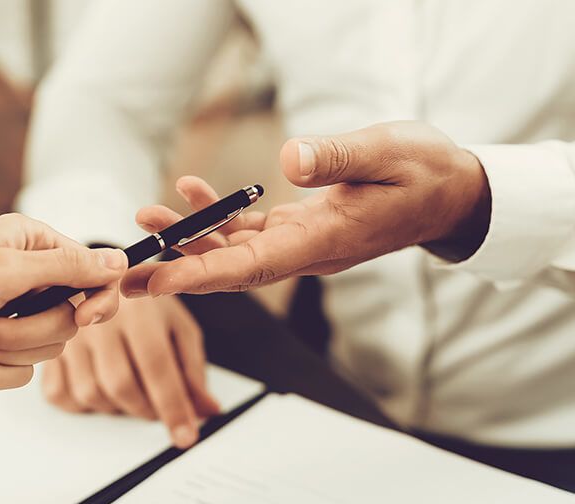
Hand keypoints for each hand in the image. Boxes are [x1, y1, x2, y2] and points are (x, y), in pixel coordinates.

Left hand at [0, 213, 127, 390]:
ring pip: (44, 348)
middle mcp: (24, 277)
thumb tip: (118, 261)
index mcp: (29, 244)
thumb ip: (69, 269)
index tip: (87, 317)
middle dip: (25, 331)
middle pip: (68, 318)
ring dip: (1, 350)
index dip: (95, 298)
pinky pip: (20, 373)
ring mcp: (10, 315)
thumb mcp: (6, 272)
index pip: (90, 272)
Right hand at [40, 295, 219, 447]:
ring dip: (116, 408)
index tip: (185, 436)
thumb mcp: (178, 328)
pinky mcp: (50, 350)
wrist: (102, 279)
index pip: (157, 367)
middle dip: (146, 410)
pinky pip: (59, 394)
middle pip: (120, 385)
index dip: (172, 406)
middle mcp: (99, 322)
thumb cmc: (144, 304)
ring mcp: (69, 336)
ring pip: (90, 394)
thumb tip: (206, 410)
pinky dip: (82, 404)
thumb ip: (193, 370)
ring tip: (132, 394)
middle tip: (160, 411)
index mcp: (137, 311)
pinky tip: (101, 390)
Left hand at [122, 122, 490, 295]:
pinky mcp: (301, 227)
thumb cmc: (424, 172)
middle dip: (175, 270)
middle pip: (228, 269)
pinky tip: (191, 191)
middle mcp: (306, 251)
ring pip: (233, 250)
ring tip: (145, 217)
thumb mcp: (385, 152)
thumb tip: (289, 158)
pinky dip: (217, 215)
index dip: (197, 274)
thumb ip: (336, 157)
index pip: (248, 267)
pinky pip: (249, 230)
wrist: (451, 191)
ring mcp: (302, 242)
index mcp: (322, 242)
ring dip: (188, 237)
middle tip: (123, 271)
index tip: (154, 280)